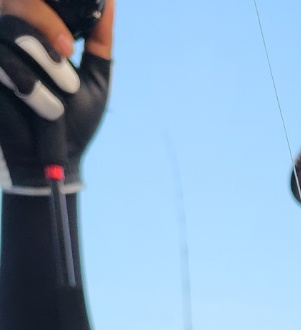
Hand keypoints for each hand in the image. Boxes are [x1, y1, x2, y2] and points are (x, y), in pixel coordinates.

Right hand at [0, 0, 111, 191]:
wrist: (54, 161)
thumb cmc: (74, 122)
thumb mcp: (95, 80)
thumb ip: (99, 40)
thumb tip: (108, 1)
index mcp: (38, 32)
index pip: (35, 2)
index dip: (48, 8)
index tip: (72, 35)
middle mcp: (14, 38)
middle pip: (18, 4)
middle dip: (46, 23)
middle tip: (67, 51)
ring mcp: (0, 55)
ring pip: (11, 30)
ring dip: (41, 61)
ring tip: (59, 97)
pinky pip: (1, 59)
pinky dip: (24, 80)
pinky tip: (42, 104)